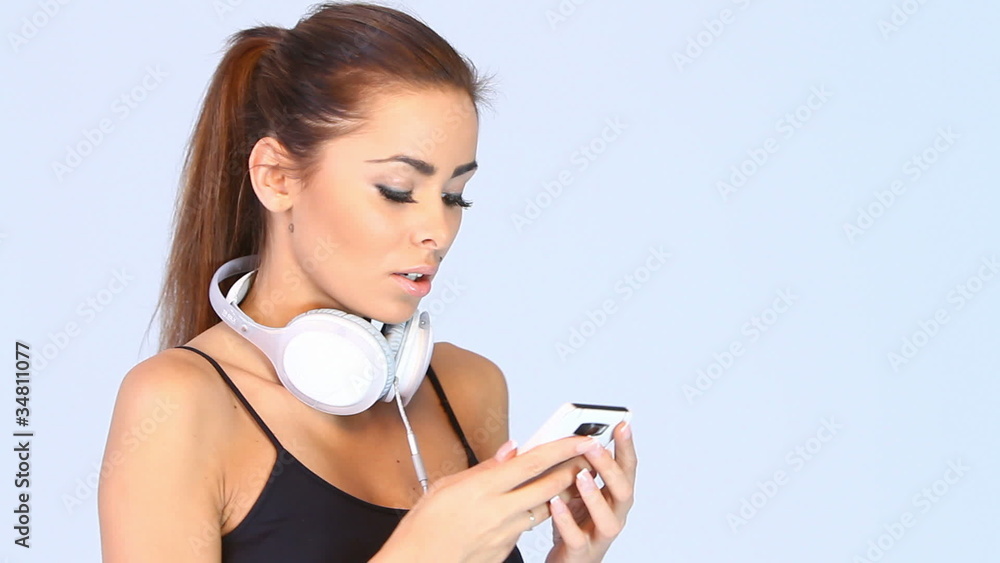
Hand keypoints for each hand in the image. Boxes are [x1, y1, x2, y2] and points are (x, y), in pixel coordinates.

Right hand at [374, 434, 601, 562]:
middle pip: (551, 486)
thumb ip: (484, 468)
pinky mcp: (507, 549)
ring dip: (557, 492)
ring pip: (544, 508)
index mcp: (484, 488)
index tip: (580, 438)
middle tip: (586, 457)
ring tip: (565, 478)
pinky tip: (531, 505)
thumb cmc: (424, 527)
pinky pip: (528, 526)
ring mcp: (506, 533)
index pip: (534, 462)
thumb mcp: (447, 486)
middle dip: (573, 470)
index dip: (563, 448)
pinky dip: (534, 512)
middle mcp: (500, 510)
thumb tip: (509, 451)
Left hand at [544, 421, 636, 562]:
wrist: (567, 560)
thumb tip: (569, 435)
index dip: (627, 447)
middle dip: (611, 467)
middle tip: (595, 446)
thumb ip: (577, 466)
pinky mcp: (581, 552)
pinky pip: (577, 537)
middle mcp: (614, 515)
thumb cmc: (573, 522)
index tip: (623, 424)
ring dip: (595, 495)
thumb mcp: (576, 490)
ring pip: (608, 518)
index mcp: (614, 496)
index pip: (627, 469)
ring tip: (580, 475)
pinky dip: (567, 520)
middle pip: (623, 491)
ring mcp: (599, 535)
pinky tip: (555, 504)